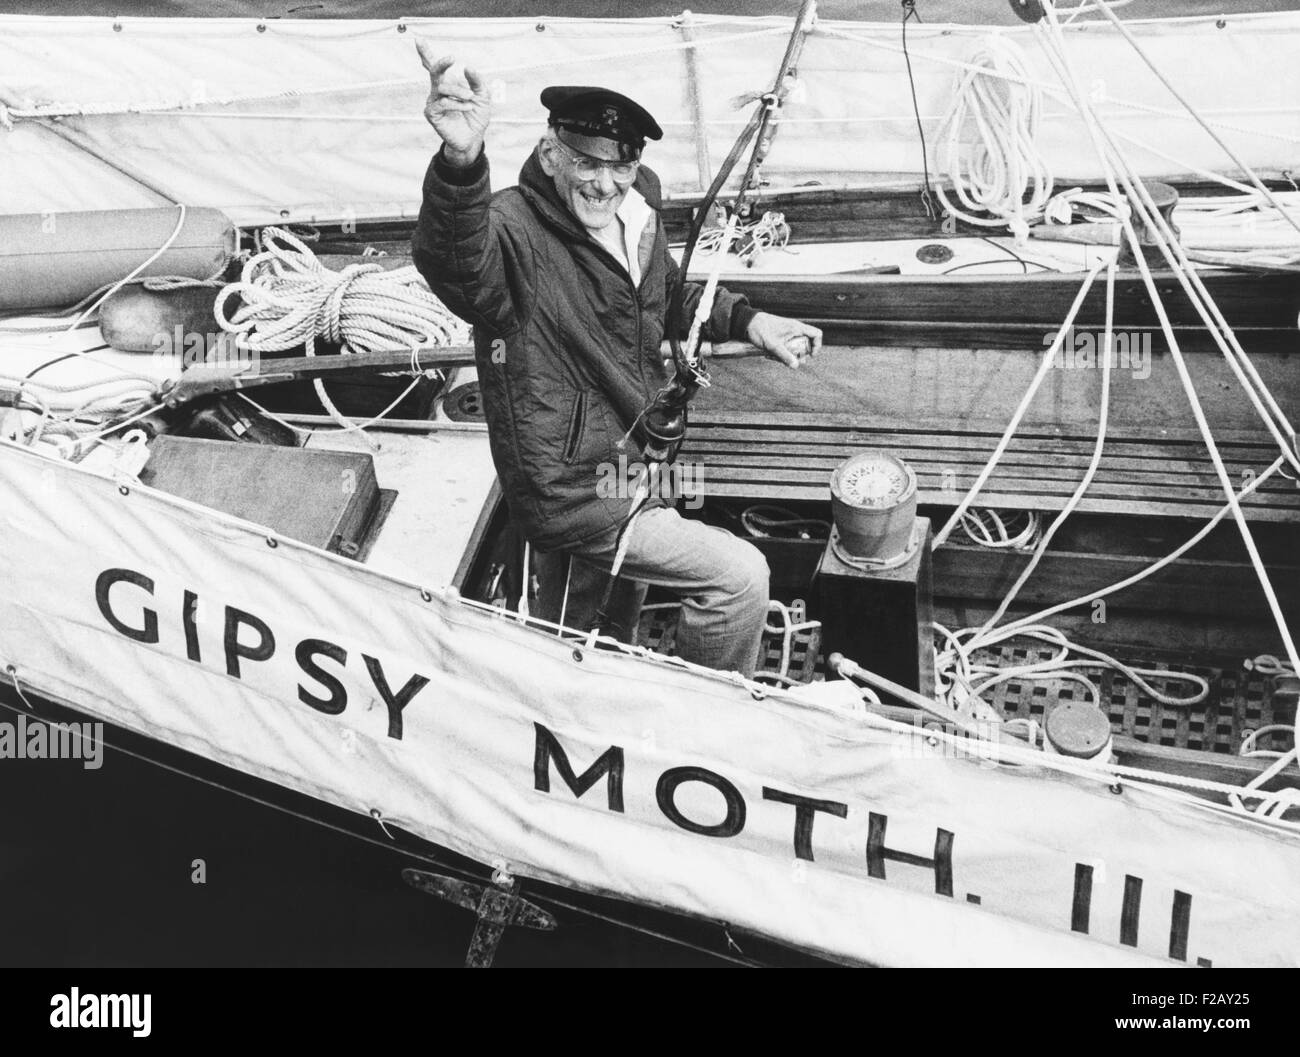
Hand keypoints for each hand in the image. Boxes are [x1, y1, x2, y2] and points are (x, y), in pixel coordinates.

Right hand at [416, 41, 490, 163]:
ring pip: (442, 88)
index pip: (434, 66)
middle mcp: (438, 91)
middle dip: (441, 63)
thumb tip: (468, 67)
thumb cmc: (476, 116)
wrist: (474, 139)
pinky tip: (467, 107)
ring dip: (459, 91)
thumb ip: (477, 81)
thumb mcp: (483, 96)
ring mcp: (433, 102)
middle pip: (434, 72)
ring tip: (470, 98)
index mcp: (448, 83)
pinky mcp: (432, 114)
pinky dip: (457, 103)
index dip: (425, 53)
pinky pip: (443, 103)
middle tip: (452, 57)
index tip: (418, 40)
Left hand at [745, 311, 821, 368]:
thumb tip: (796, 366)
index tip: (810, 355)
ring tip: (773, 357)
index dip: (817, 346)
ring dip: (787, 356)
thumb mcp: (773, 345)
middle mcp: (795, 330)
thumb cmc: (760, 330)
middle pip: (806, 344)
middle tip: (790, 361)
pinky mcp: (781, 337)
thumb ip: (785, 356)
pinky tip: (769, 355)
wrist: (748, 323)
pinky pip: (786, 347)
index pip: (816, 334)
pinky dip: (780, 353)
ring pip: (795, 348)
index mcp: (797, 328)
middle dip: (799, 355)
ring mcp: (788, 333)